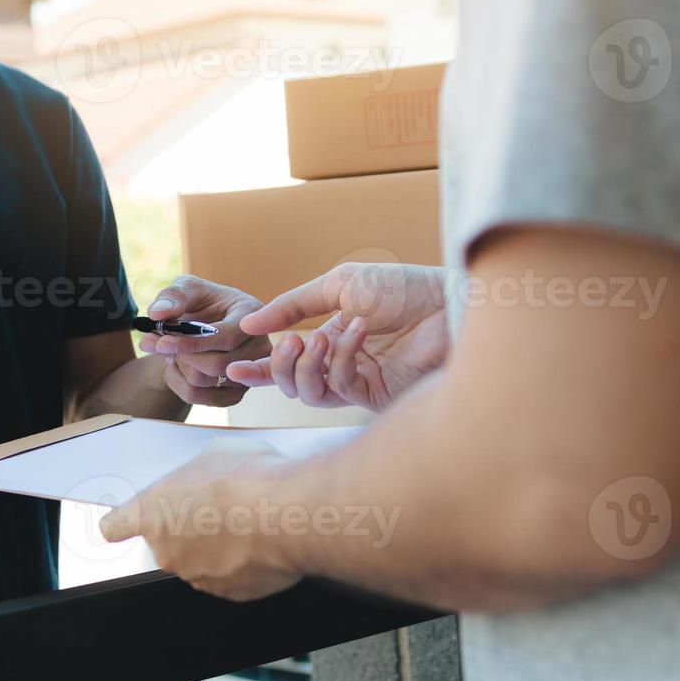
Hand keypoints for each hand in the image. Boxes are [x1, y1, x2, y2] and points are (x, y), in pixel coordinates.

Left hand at [99, 439, 302, 601]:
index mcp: (152, 514)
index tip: (123, 523)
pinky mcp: (230, 594)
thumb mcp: (216, 453)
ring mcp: (198, 576)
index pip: (116, 526)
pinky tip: (263, 539)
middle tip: (221, 506)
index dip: (122, 523)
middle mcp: (167, 552)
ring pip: (203, 559)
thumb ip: (199, 471)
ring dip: (220, 545)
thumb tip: (209, 473)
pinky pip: (232, 576)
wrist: (287, 515)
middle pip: (169, 541)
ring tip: (250, 520)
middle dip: (191, 527)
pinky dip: (245, 562)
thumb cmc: (247, 479)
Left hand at [140, 276, 272, 406]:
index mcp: (252, 314)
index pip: (227, 338)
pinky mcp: (235, 393)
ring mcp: (249, 374)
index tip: (162, 342)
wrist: (202, 326)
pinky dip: (176, 382)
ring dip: (177, 366)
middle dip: (180, 355)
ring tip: (171, 350)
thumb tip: (158, 312)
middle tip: (158, 343)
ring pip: (204, 382)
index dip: (192, 343)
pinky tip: (176, 365)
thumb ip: (174, 296)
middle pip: (216, 364)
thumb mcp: (188, 288)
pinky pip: (198, 397)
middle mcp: (259, 347)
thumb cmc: (200, 303)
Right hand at [227, 263, 448, 411]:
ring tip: (317, 339)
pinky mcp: (377, 396)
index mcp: (332, 338)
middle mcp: (343, 364)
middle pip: (292, 384)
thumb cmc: (402, 288)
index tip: (231, 366)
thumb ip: (293, 305)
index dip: (258, 368)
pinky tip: (356, 333)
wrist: (448, 302)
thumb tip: (250, 324)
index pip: (289, 362)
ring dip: (306, 366)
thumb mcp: (339, 284)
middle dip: (280, 366)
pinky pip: (340, 387)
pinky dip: (339, 358)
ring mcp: (360, 382)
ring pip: (310, 394)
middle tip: (288, 344)